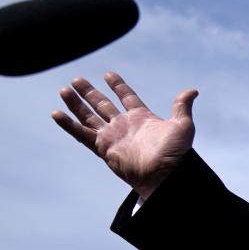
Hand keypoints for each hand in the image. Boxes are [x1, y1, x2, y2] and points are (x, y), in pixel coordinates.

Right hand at [52, 72, 195, 200]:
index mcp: (141, 118)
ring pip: (89, 117)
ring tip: (64, 90)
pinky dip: (68, 125)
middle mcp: (124, 126)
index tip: (109, 74)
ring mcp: (112, 137)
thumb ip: (182, 106)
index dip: (118, 86)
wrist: (165, 175)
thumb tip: (193, 90)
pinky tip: (56, 114)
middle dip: (90, 93)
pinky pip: (81, 135)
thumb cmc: (176, 153)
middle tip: (77, 79)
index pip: (127, 97)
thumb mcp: (182, 125)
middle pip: (103, 105)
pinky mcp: (103, 148)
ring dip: (76, 104)